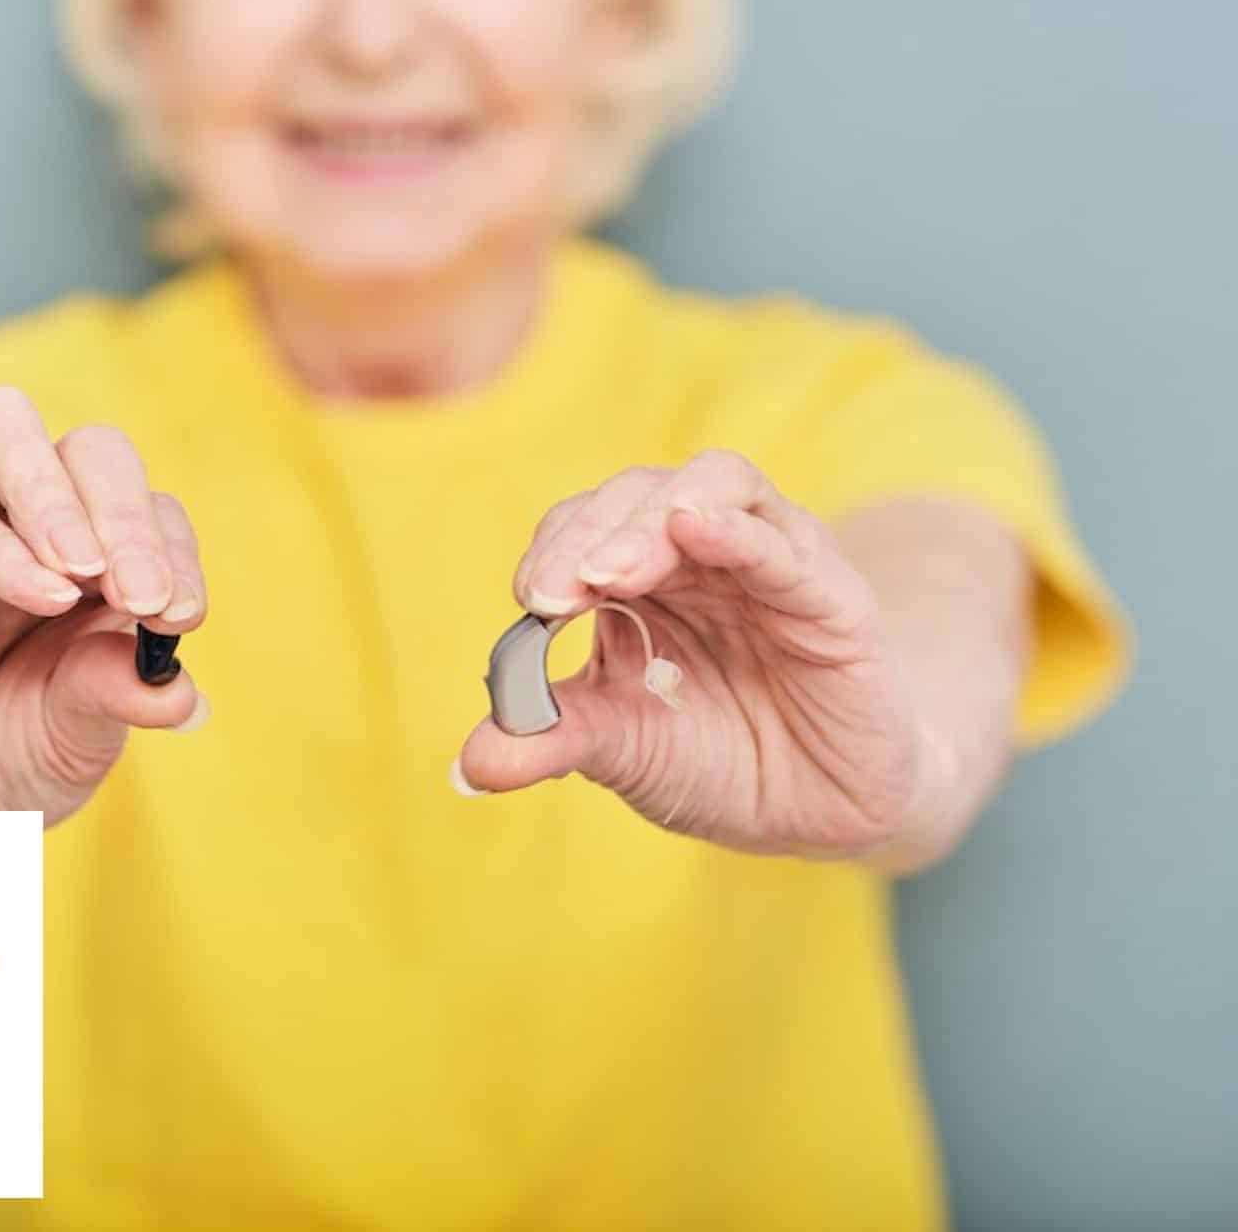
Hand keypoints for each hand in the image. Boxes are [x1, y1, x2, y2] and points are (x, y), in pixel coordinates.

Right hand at [0, 386, 208, 823]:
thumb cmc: (9, 753)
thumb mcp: (78, 740)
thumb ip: (118, 698)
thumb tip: (181, 691)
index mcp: (107, 563)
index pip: (154, 514)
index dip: (174, 553)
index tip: (181, 616)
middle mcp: (43, 529)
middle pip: (93, 451)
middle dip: (127, 513)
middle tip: (144, 596)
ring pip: (5, 432)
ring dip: (56, 495)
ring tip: (85, 569)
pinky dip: (7, 556)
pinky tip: (43, 599)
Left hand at [454, 450, 924, 860]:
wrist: (817, 815)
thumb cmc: (715, 761)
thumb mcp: (622, 751)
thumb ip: (552, 739)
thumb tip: (469, 764)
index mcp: (642, 577)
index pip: (585, 527)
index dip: (553, 549)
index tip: (527, 601)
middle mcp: (704, 553)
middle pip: (640, 494)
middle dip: (589, 534)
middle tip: (552, 592)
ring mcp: (771, 563)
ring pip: (715, 486)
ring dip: (651, 520)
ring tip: (609, 570)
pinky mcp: (832, 596)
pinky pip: (785, 544)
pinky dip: (737, 528)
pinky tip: (695, 526)